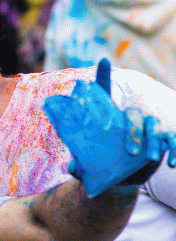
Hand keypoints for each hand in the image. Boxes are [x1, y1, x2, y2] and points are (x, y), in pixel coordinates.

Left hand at [42, 58, 175, 197]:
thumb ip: (79, 167)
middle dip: (133, 131)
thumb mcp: (88, 169)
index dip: (103, 75)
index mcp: (107, 119)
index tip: (103, 60)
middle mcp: (128, 119)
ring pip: (154, 124)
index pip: (104, 94)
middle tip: (129, 151)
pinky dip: (174, 150)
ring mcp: (146, 129)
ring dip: (154, 140)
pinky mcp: (161, 141)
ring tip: (152, 158)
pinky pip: (172, 140)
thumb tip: (74, 167)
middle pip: (133, 113)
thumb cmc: (99, 168)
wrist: (118, 180)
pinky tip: (171, 164)